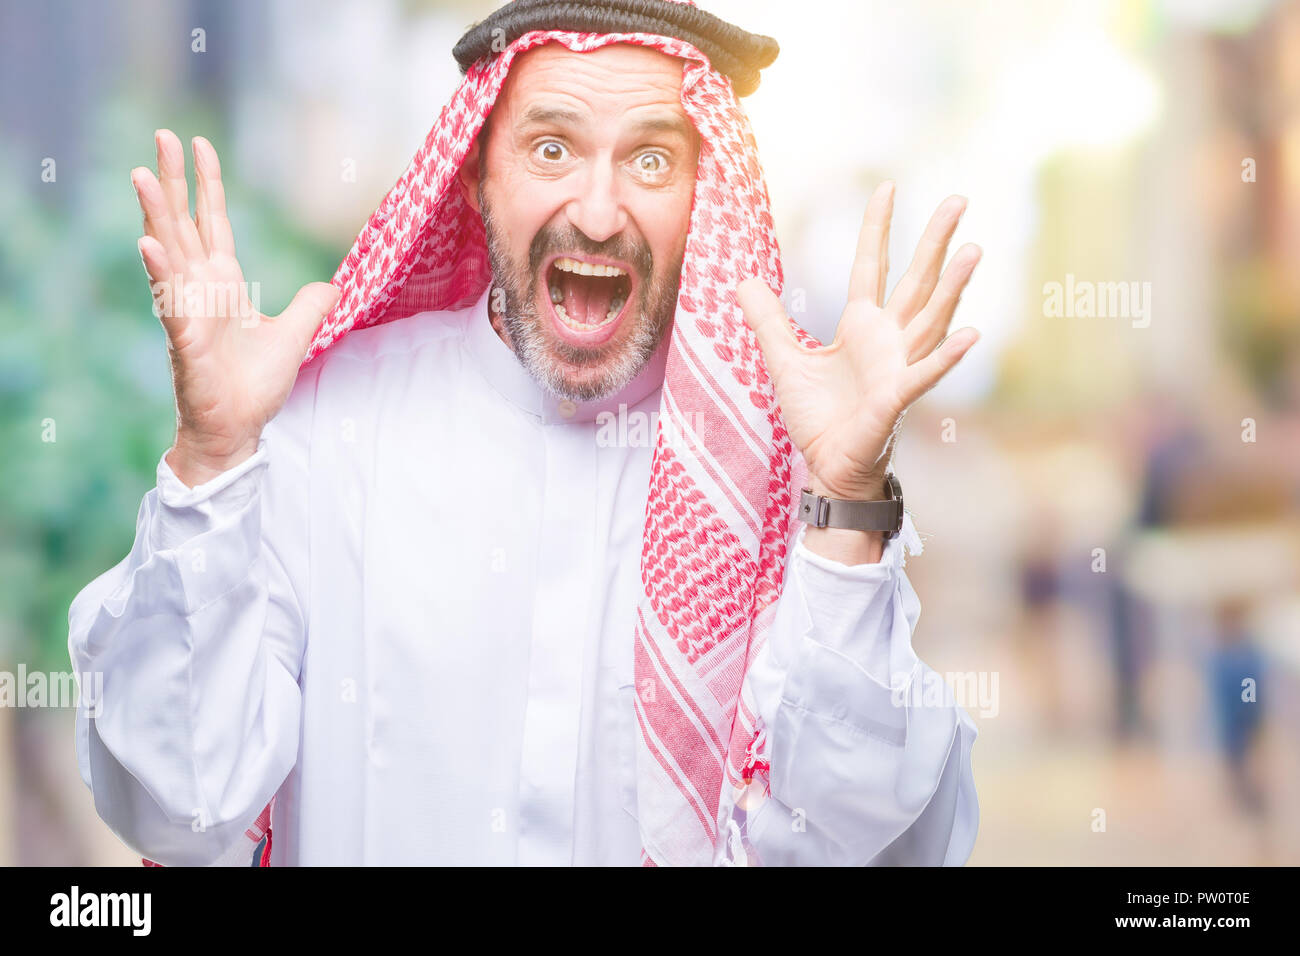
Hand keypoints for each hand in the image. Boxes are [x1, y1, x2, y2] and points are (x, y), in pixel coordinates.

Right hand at [133, 129, 338, 486]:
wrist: (238, 428)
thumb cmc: (255, 386)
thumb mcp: (295, 336)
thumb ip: (312, 306)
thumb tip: (334, 285)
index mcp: (223, 283)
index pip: (214, 222)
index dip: (208, 184)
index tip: (200, 145)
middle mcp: (199, 288)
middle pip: (184, 222)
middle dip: (173, 180)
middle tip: (162, 134)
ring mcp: (187, 310)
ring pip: (168, 251)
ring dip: (155, 212)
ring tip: (142, 173)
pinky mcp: (184, 339)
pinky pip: (170, 301)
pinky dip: (160, 272)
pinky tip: (149, 243)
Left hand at [738, 182, 980, 502]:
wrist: (828, 465)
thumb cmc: (818, 417)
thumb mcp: (783, 360)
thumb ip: (768, 321)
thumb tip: (743, 280)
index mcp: (861, 325)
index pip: (871, 264)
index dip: (878, 227)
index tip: (888, 187)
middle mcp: (888, 339)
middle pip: (916, 280)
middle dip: (935, 241)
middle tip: (959, 199)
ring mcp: (898, 366)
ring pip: (930, 318)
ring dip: (953, 287)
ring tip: (974, 250)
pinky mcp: (897, 398)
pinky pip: (924, 374)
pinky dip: (946, 356)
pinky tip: (970, 335)